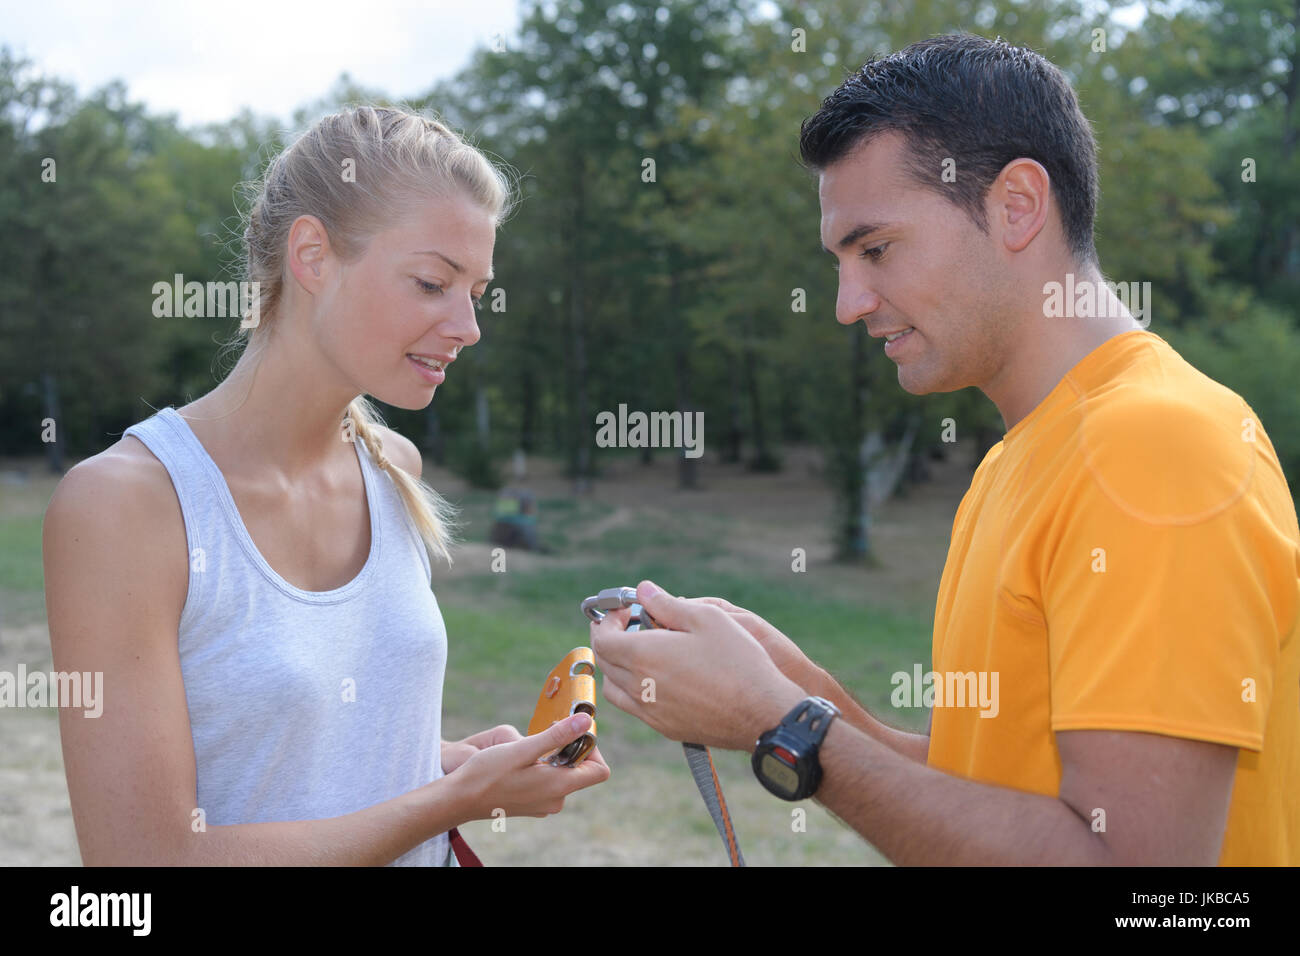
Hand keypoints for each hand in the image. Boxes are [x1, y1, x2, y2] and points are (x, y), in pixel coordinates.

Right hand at [450, 714, 611, 820]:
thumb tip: (586, 721)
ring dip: (553, 757)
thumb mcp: (522, 748)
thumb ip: (557, 736)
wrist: (459, 799)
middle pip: (581, 771)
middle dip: (569, 749)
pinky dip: (542, 768)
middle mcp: (556, 800)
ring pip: (563, 775)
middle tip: (546, 733)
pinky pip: (549, 783)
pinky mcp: (532, 804)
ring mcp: (544, 805)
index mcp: (559, 786)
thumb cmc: (488, 772)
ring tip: (529, 747)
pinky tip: (520, 761)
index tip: (575, 733)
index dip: (593, 749)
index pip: (600, 771)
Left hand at [590, 580, 806, 751]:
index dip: (607, 622)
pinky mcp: (665, 728)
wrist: (761, 713)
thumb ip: (667, 603)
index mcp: (643, 656)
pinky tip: (659, 677)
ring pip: (615, 689)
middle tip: (629, 626)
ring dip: (618, 667)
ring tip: (641, 652)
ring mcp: (650, 712)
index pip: (602, 639)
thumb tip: (644, 590)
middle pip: (605, 663)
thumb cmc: (737, 661)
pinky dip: (633, 689)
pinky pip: (635, 708)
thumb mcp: (707, 617)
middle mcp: (639, 687)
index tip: (623, 611)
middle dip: (610, 640)